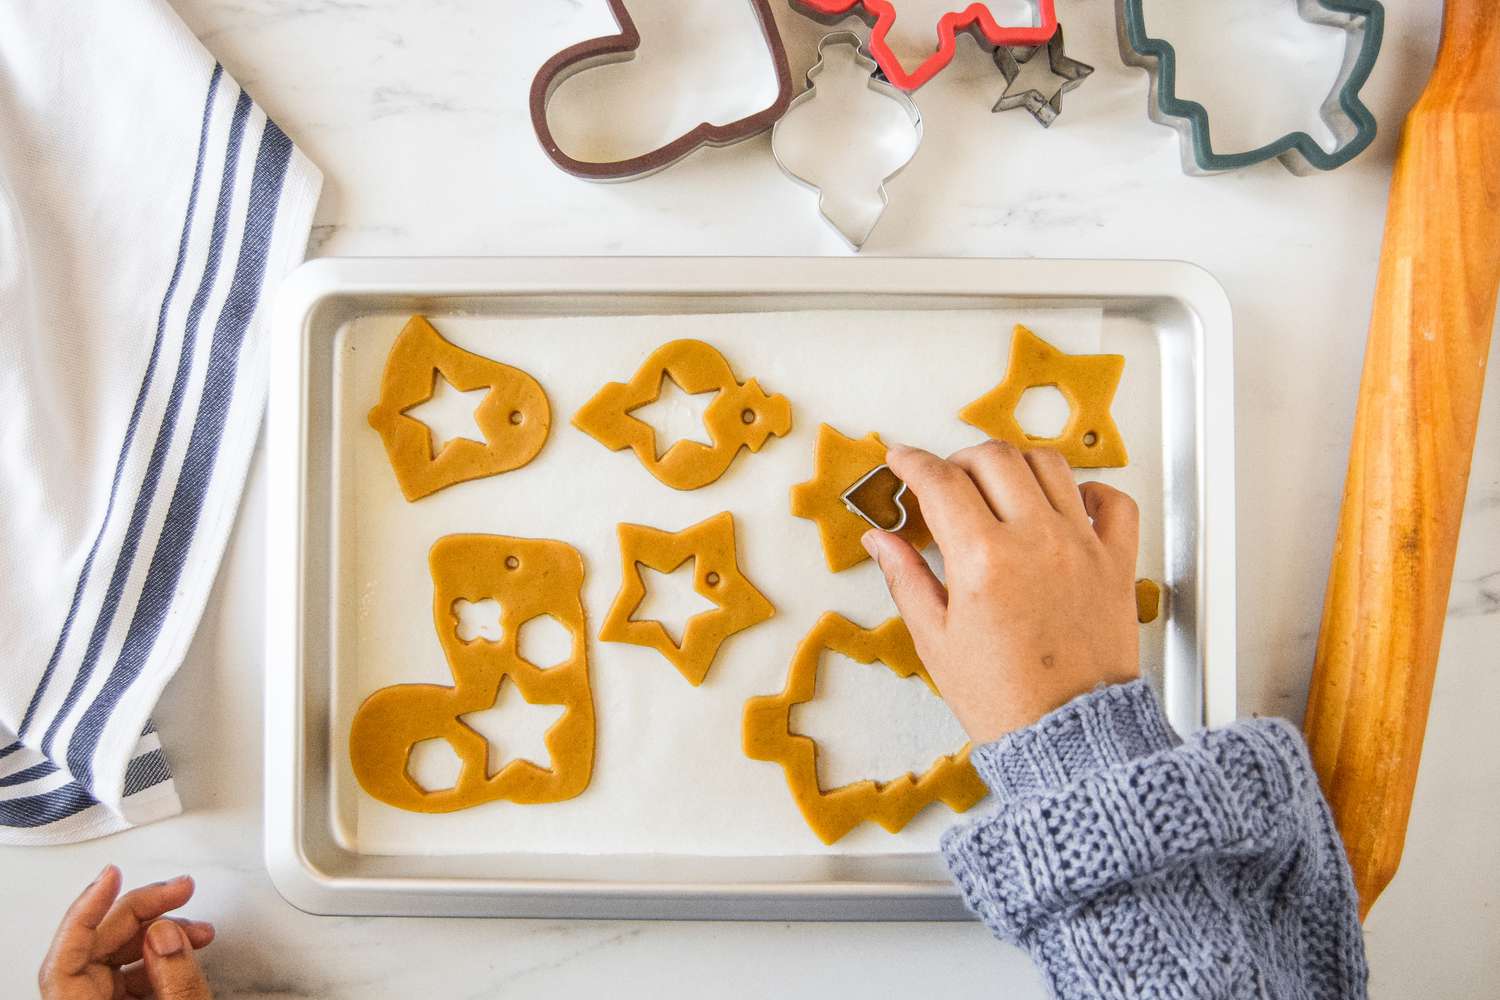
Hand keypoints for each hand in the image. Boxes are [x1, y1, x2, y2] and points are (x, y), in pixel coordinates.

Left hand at [39, 865, 215, 998]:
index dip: (90, 906)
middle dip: (146, 910)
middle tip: (181, 889)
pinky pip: (131, 972)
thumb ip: (176, 979)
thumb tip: (167, 935)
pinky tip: (188, 947)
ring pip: (118, 954)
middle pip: (100, 943)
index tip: (111, 875)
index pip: (70, 950)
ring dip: (161, 932)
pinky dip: (162, 955)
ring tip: (198, 929)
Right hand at [862, 441, 1140, 743]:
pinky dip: (1089, 490)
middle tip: (946, 479)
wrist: (1069, 737)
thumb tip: (880, 540)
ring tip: (998, 485)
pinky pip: (1113, 502)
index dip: (913, 462)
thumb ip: (906, 578)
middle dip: (960, 459)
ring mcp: (1082, 547)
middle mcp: (1036, 541)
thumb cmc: (1004, 700)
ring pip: (1050, 465)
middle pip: (994, 458)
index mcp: (983, 560)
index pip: (940, 482)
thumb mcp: (936, 641)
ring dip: (1016, 463)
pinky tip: (1065, 503)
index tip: (902, 460)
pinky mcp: (1116, 563)